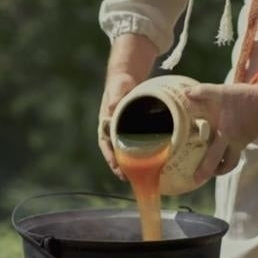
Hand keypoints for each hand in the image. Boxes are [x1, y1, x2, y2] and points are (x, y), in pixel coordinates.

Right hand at [98, 33, 158, 179]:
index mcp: (106, 123)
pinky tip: (152, 161)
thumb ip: (116, 97)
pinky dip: (142, 154)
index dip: (110, 157)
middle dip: (120, 166)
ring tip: (140, 176)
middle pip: (115, 152)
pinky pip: (137, 144)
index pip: (105, 144)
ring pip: (126, 150)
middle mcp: (113, 130)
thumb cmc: (120, 83)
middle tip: (128, 177)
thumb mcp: (118, 87)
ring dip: (131, 163)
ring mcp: (124, 131)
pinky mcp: (135, 130)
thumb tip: (113, 108)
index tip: (116, 167)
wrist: (127, 79)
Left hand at [186, 83, 257, 183]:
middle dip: (213, 173)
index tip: (195, 178)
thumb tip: (185, 93)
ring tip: (213, 166)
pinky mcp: (249, 137)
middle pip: (226, 165)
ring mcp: (243, 141)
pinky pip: (237, 151)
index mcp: (225, 135)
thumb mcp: (221, 92)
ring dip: (223, 165)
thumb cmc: (244, 97)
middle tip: (201, 178)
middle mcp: (235, 143)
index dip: (204, 169)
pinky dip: (229, 153)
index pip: (213, 158)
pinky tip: (222, 147)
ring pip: (233, 160)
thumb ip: (202, 92)